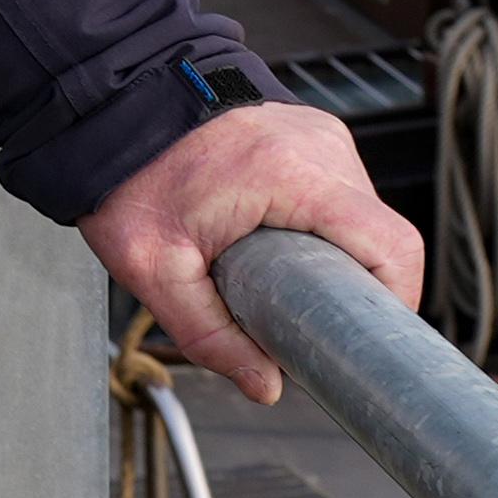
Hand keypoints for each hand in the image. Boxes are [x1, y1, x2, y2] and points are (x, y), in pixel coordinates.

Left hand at [81, 98, 421, 403]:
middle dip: (355, 282)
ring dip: (338, 250)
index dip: (394, 300)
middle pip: (381, 233)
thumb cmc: (124, 180)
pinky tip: (282, 238)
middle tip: (310, 314)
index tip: (364, 336)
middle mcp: (317, 144)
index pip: (393, 245)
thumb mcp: (152, 270)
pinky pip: (339, 188)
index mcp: (291, 175)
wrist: (104, 111)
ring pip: (363, 211)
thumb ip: (208, 335)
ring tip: (286, 271)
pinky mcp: (307, 129)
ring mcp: (316, 131)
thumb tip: (267, 387)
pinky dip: (322, 220)